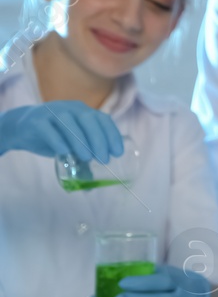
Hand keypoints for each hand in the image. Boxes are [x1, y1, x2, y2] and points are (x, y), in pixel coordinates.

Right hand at [0, 102, 122, 161]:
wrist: (20, 128)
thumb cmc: (53, 136)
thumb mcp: (70, 146)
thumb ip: (80, 159)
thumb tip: (91, 187)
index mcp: (83, 112)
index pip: (103, 119)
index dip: (112, 135)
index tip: (117, 153)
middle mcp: (70, 109)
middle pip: (89, 120)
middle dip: (99, 140)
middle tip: (104, 159)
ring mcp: (52, 112)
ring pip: (69, 124)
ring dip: (81, 141)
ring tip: (87, 158)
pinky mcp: (36, 121)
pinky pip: (48, 129)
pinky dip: (58, 140)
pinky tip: (65, 152)